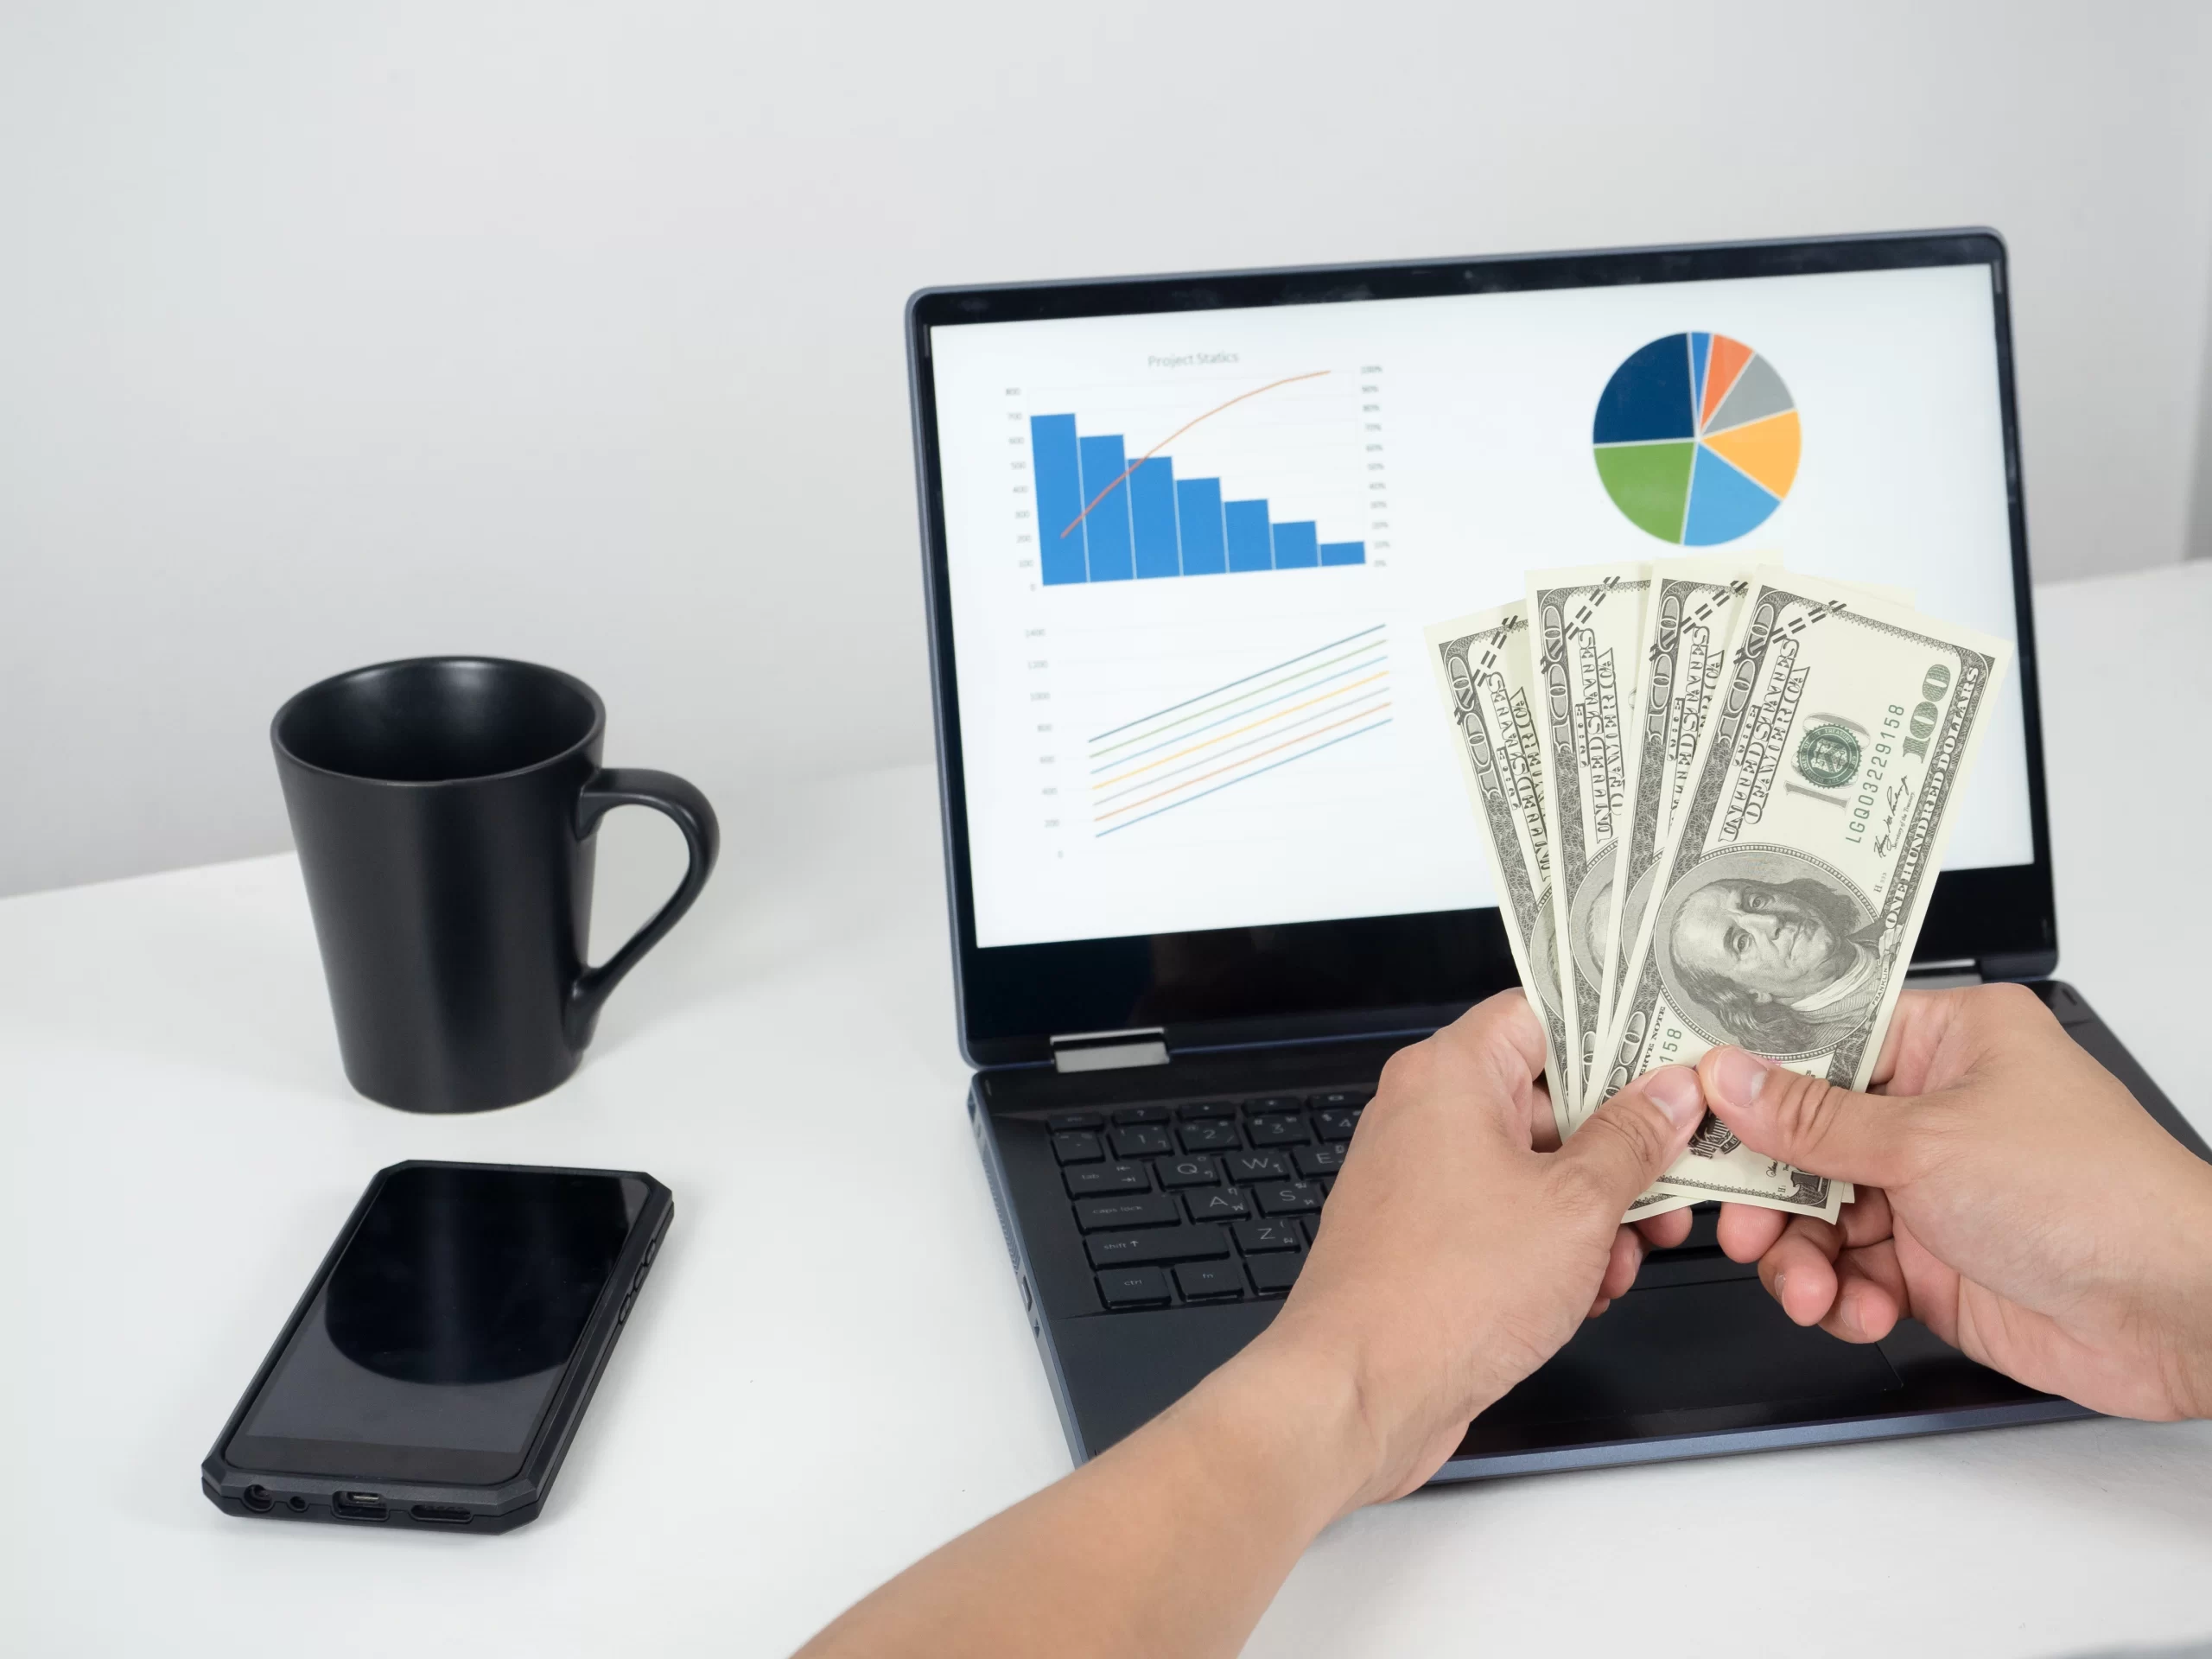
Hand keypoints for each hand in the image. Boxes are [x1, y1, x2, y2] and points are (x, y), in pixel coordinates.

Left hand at [1259, 988, 1708, 1507]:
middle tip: (1678, 1180)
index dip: (1617, 1034)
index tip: (1679, 1065)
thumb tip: (1670, 1094)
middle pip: (1551, 1096)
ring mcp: (1425, 1178)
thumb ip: (1632, 1141)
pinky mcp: (1429, 1239)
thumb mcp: (1575, 1206)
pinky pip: (1511, 1220)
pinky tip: (1588, 1293)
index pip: (1544, 1013)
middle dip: (1621, 1147)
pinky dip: (1557, 1250)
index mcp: (1450, 1073)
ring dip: (1597, 1212)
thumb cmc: (1445, 1291)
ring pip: (1538, 1168)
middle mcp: (1428, 1114)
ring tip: (1630, 1257)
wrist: (1361, 1392)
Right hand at [1702, 984, 2211, 1420]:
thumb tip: (1729, 1079)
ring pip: (1819, 1213)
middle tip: (1740, 1221)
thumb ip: (1812, 1120)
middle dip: (1768, 1189)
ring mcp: (1935, 1189)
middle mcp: (1937, 1109)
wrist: (2178, 1314)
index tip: (1692, 1101)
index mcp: (1947, 1042)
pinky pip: (1852, 1271)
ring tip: (1810, 1285)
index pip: (1819, 1040)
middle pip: (1804, 1136)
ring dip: (1802, 1255)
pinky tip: (1859, 1309)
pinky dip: (1842, 1295)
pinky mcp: (1936, 1263)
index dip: (1751, 1075)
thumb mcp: (1926, 1142)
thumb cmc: (2097, 1197)